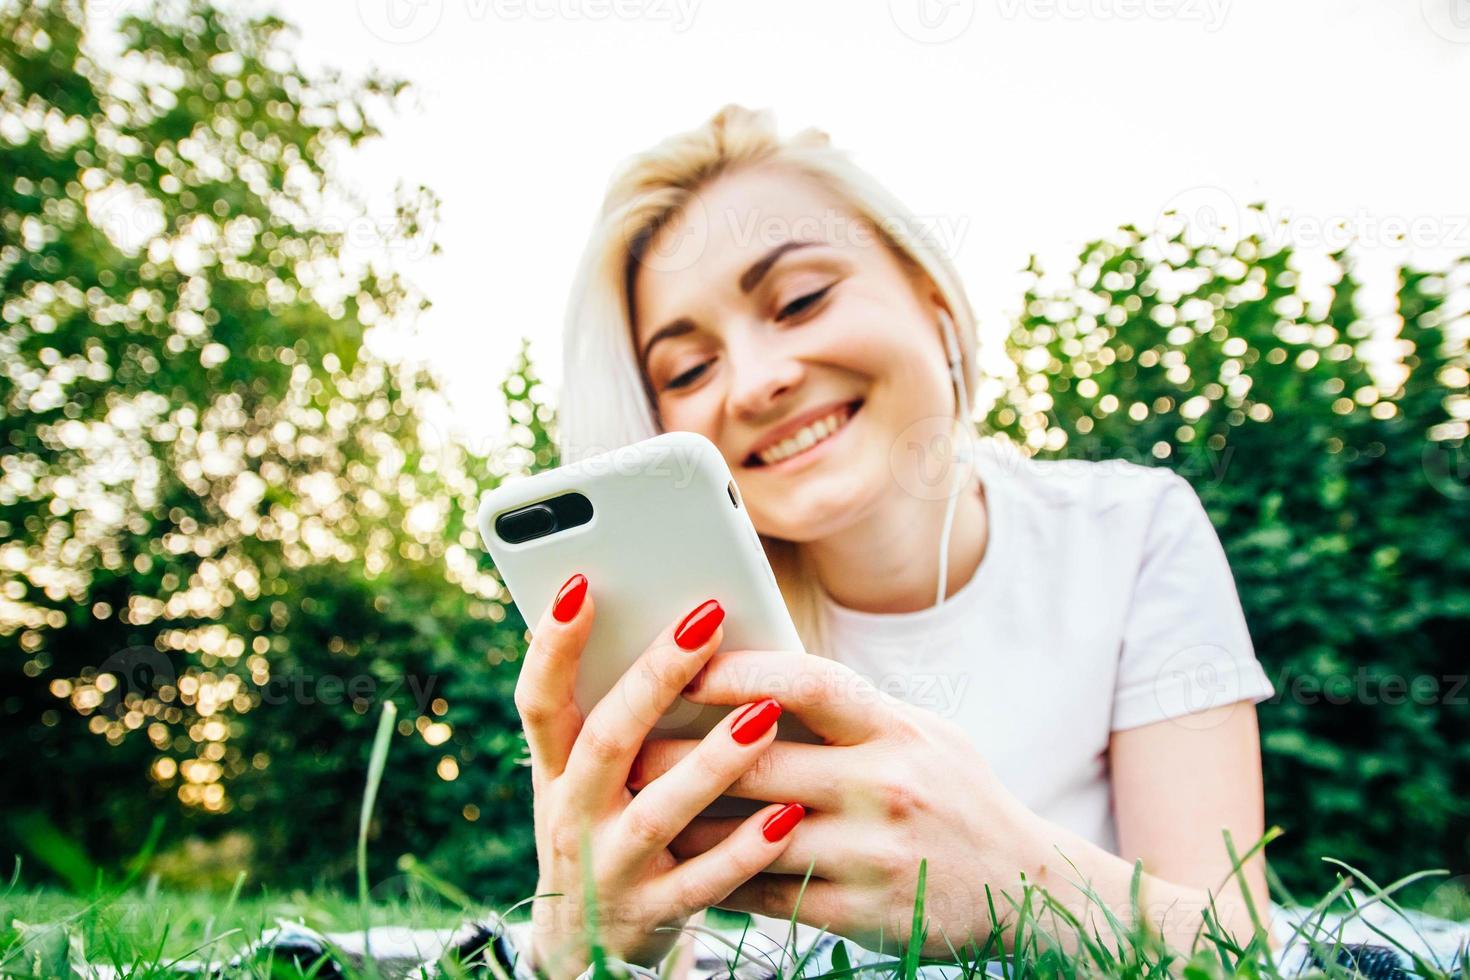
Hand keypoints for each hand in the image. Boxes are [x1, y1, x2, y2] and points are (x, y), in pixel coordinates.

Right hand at [517, 576, 805, 979]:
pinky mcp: (653, 915)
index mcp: (554, 771)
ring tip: (766, 714)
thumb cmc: (605, 829)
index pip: (539, 700)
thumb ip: (613, 719)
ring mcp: (611, 868)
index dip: (553, 646)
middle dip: (655, 677)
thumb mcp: (587, 779)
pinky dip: (744, 850)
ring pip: (660, 811)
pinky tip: (786, 816)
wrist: (584, 954)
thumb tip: (673, 625)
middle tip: (706, 618)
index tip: (580, 584)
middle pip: (608, 739)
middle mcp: (572, 815)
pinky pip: (705, 883)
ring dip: (712, 762)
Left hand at [629, 650, 1037, 955]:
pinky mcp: (860, 913)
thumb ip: (848, 712)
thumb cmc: (953, 793)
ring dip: (685, 820)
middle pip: (760, 761)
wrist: (1022, 885)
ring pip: (750, 834)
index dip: (740, 669)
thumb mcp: (920, 734)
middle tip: (625, 743)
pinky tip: (681, 864)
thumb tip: (754, 678)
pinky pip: (766, 893)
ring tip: (636, 805)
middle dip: (681, 752)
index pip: (808, 683)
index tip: (683, 661)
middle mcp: (886, 786)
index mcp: (896, 730)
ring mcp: (872, 854)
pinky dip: (718, 877)